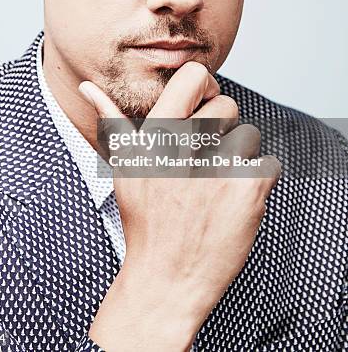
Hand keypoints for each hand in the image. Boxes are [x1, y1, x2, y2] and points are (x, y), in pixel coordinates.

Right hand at [79, 62, 280, 351]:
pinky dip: (258, 181)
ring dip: (239, 157)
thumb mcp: (124, 167)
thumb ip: (112, 121)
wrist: (167, 279)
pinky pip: (269, 163)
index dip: (204, 87)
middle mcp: (187, 147)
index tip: (201, 107)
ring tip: (217, 183)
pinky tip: (234, 199)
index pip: (195, 76)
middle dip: (221, 129)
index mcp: (158, 135)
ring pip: (248, 134)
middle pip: (228, 105)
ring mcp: (220, 169)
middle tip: (205, 159)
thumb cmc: (144, 220)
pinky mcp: (248, 192)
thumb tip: (87, 88)